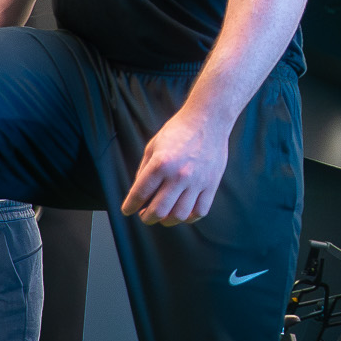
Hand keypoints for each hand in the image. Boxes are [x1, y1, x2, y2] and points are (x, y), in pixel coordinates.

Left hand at [121, 107, 227, 224]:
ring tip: (164, 215)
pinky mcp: (211, 184)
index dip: (130, 206)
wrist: (208, 120)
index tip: (128, 210)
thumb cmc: (178, 131)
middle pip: (158, 211)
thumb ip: (143, 171)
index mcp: (161, 163)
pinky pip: (200, 211)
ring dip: (167, 220)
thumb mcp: (153, 146)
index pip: (139, 194)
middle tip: (144, 215)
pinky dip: (189, 217)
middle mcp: (179, 175)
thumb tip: (139, 194)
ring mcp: (197, 181)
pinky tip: (183, 212)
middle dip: (147, 218)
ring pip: (179, 215)